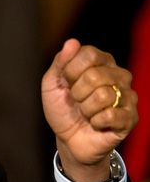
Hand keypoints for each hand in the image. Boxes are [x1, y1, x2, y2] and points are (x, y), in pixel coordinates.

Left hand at [42, 39, 137, 181]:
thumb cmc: (62, 108)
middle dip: (77, 92)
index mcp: (101, 61)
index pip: (88, 54)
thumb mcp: (52, 83)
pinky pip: (110, 115)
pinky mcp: (130, 117)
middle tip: (76, 100)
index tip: (67, 82)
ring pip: (103, 95)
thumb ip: (60, 62)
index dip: (71, 71)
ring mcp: (127, 96)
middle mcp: (118, 74)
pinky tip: (95, 123)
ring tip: (86, 112)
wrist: (69, 138)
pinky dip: (95, 122)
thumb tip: (72, 42)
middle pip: (95, 75)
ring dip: (85, 109)